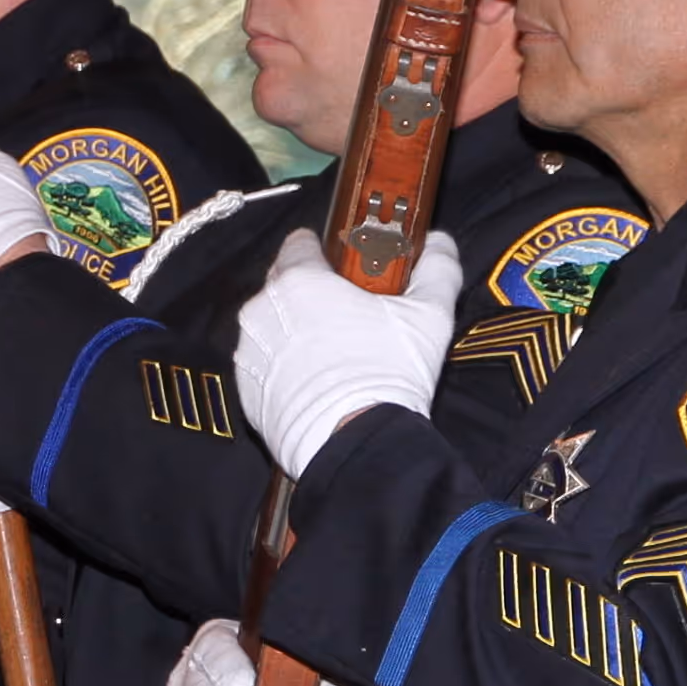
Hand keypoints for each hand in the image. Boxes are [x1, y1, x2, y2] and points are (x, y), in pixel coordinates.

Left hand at [232, 228, 460, 478]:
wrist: (354, 442)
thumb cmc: (387, 372)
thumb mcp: (428, 315)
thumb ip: (436, 269)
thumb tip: (440, 243)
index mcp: (299, 280)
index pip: (300, 244)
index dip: (322, 249)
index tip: (339, 264)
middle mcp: (263, 310)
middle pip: (282, 284)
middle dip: (308, 291)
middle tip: (344, 311)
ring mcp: (250, 352)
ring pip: (271, 325)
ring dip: (293, 330)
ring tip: (332, 352)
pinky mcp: (246, 389)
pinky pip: (264, 365)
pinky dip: (283, 367)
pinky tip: (315, 381)